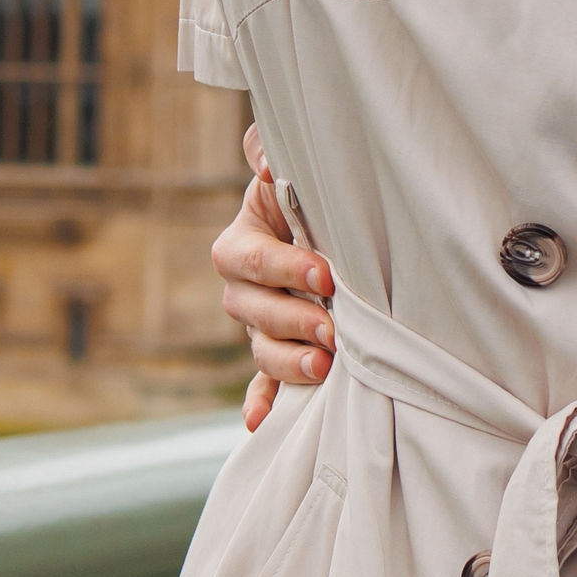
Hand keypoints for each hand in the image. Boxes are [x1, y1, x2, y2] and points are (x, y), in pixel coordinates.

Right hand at [215, 123, 335, 429]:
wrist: (334, 226)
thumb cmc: (311, 194)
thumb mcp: (292, 167)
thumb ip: (271, 152)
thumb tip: (266, 161)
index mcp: (242, 243)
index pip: (251, 259)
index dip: (283, 267)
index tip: (324, 273)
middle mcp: (244, 289)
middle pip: (251, 311)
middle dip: (291, 320)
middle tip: (331, 326)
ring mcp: (260, 327)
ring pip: (261, 350)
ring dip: (287, 363)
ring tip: (322, 367)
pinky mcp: (278, 354)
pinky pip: (262, 384)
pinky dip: (261, 403)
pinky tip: (261, 424)